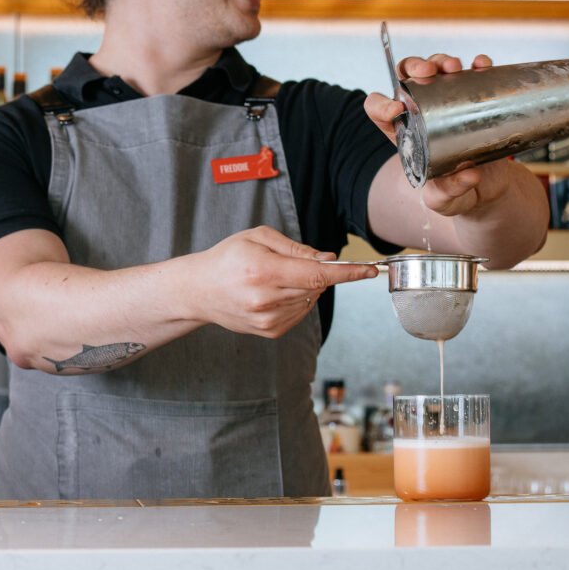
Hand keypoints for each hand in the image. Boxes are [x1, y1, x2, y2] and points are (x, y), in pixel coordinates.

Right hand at [187, 225, 377, 338]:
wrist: (199, 291)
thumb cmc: (227, 258)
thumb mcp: (257, 238)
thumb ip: (295, 248)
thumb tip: (328, 259)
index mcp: (262, 270)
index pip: (316, 274)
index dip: (347, 273)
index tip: (369, 270)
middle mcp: (266, 298)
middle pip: (316, 287)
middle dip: (319, 273)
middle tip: (296, 263)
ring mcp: (268, 319)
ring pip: (310, 300)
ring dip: (306, 287)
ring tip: (276, 278)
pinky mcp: (270, 332)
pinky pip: (300, 313)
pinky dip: (297, 300)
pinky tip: (274, 292)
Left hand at [365, 52, 497, 217]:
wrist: (486, 189)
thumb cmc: (455, 194)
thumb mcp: (445, 201)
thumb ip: (448, 192)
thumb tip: (468, 175)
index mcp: (403, 132)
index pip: (378, 110)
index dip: (380, 105)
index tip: (396, 111)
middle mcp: (422, 111)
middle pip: (407, 78)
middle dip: (414, 67)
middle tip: (428, 73)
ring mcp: (449, 100)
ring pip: (437, 69)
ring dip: (442, 61)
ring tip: (453, 68)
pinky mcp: (475, 98)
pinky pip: (473, 74)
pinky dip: (477, 65)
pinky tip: (481, 65)